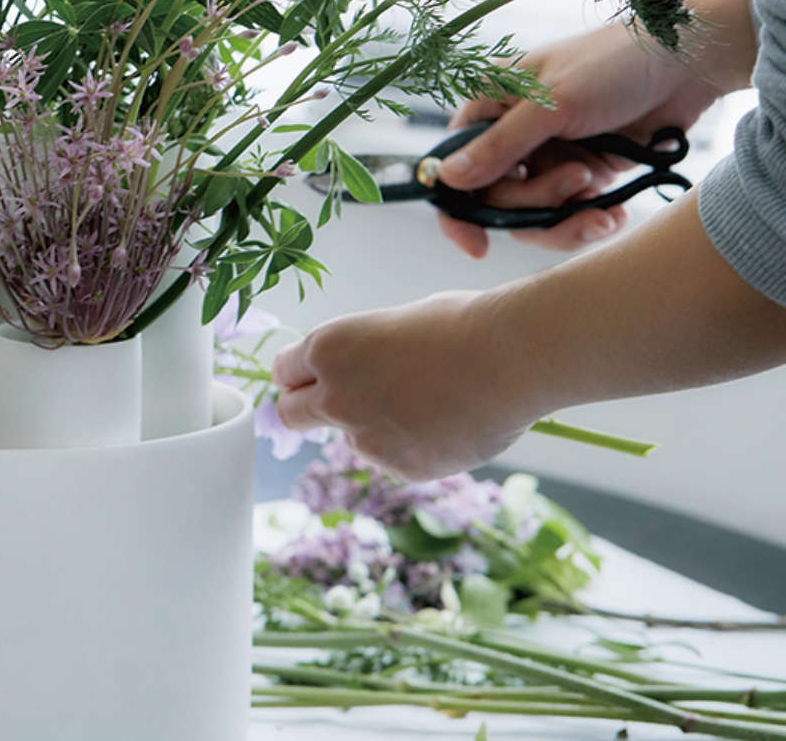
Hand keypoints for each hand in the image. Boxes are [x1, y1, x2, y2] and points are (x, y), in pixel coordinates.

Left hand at [271, 292, 544, 479]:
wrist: (510, 358)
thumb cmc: (459, 326)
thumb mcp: (391, 326)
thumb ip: (359, 357)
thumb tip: (354, 377)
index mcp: (329, 348)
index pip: (284, 371)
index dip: (298, 375)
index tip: (308, 378)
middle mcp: (335, 397)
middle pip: (291, 413)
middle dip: (306, 408)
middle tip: (335, 403)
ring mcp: (366, 438)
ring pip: (351, 439)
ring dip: (371, 427)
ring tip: (426, 400)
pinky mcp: (400, 468)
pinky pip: (393, 458)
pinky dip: (410, 446)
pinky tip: (447, 421)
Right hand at [437, 14, 732, 258]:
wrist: (687, 65)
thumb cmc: (613, 64)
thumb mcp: (552, 104)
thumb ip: (498, 145)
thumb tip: (446, 179)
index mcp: (489, 106)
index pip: (453, 167)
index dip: (457, 208)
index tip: (477, 245)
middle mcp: (511, 134)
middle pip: (496, 199)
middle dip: (536, 202)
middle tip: (578, 178)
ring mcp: (547, 156)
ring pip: (532, 215)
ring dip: (565, 217)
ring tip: (600, 198)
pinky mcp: (581, 174)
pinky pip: (569, 216)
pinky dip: (589, 221)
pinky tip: (613, 215)